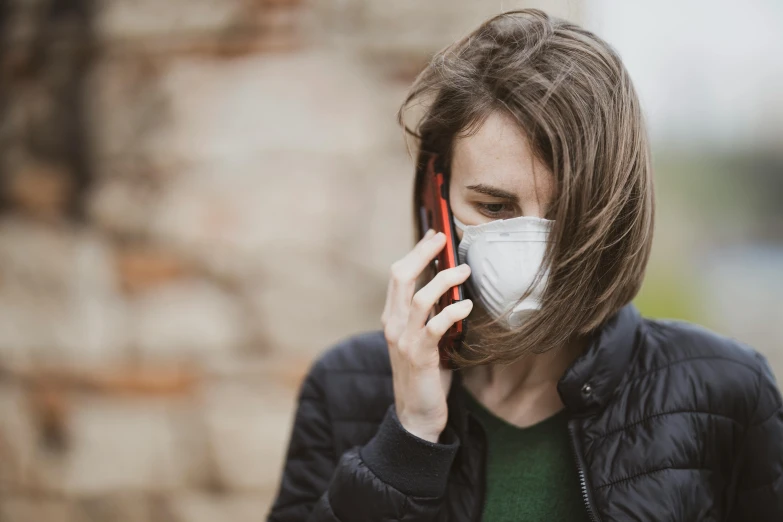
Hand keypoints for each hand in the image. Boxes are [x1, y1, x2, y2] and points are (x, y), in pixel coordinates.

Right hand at [380, 229, 472, 442]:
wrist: (415, 415)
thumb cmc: (424, 374)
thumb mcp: (421, 338)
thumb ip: (428, 314)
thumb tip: (449, 285)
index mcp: (392, 317)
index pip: (398, 275)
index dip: (415, 252)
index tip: (434, 236)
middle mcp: (393, 324)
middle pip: (401, 277)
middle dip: (423, 253)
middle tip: (444, 240)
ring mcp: (404, 340)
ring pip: (420, 297)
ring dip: (444, 279)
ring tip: (464, 271)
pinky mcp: (419, 355)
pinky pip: (435, 326)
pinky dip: (452, 311)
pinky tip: (467, 306)